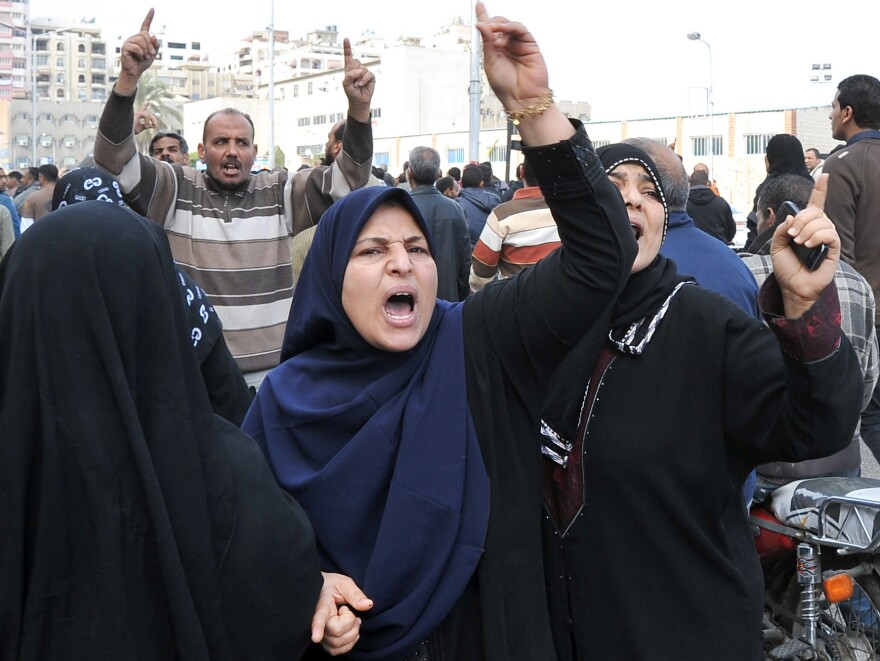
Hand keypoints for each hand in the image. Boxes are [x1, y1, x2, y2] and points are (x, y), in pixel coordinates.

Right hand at [117, 9, 158, 94]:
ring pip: (141, 41)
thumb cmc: (143, 63)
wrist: (135, 72)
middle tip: (150, 55)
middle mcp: (134, 37)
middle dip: (150, 46)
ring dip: (146, 52)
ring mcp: (128, 41)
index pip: (145, 25)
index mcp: (141, 38)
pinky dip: (140, 54)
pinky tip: (138, 57)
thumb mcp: (153, 54)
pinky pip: (137, 48)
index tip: (153, 9)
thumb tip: (154, 36)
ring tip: (143, 57)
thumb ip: (155, 45)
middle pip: (145, 35)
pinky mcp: (125, 47)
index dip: (149, 17)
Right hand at [133, 104, 158, 134]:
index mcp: (137, 116)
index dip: (145, 106)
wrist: (127, 132)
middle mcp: (136, 113)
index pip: (142, 110)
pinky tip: (145, 126)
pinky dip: (147, 121)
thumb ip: (147, 126)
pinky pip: (146, 115)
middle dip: (153, 118)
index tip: (148, 102)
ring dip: (151, 120)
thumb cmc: (132, 131)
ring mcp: (136, 113)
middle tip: (155, 125)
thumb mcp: (141, 128)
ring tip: (148, 126)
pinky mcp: (136, 114)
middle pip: (147, 112)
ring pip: (147, 113)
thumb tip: (153, 125)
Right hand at [311, 572, 372, 655]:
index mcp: (322, 605)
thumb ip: (356, 594)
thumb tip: (368, 605)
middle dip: (351, 624)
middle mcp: (316, 621)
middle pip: (336, 632)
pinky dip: (348, 644)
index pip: (319, 617)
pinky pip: (335, 651)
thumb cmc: (333, 586)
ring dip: (351, 634)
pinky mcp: (324, 641)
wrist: (322, 590)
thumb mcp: (345, 584)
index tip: (316, 637)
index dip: (317, 628)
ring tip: (352, 621)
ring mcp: (319, 633)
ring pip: (337, 644)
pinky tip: (351, 633)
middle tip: (352, 613)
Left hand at [342, 38, 374, 122]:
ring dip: (358, 78)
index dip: (347, 48)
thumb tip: (359, 70)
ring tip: (357, 85)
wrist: (358, 101)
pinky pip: (368, 74)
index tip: (346, 39)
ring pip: (362, 68)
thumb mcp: (345, 84)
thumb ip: (349, 76)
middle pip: (355, 61)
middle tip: (353, 80)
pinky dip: (364, 79)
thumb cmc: (351, 92)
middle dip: (353, 70)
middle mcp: (357, 68)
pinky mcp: (371, 77)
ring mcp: (364, 72)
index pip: (348, 56)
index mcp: (349, 68)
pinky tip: (361, 85)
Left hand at [475, 2, 547, 111]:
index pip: (488, 30)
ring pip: (509, 25)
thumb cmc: (506, 86)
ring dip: (500, 24)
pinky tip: (504, 29)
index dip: (483, 16)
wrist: (522, 98)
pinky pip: (520, 29)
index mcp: (494, 51)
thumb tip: (480, 25)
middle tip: (486, 28)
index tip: (478, 5)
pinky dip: (511, 27)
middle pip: (498, 25)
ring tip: (493, 30)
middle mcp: (506, 46)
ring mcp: (518, 44)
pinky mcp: (529, 44)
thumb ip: (487, 43)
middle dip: (491, 23)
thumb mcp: (490, 63)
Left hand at [770, 173, 839, 318]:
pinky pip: (830, 234)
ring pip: (822, 222)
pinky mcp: (834, 249)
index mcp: (806, 226)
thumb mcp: (776, 246)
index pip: (816, 204)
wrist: (792, 286)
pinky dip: (817, 236)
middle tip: (791, 234)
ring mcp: (827, 239)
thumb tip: (791, 217)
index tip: (824, 175)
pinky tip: (808, 245)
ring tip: (799, 243)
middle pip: (816, 211)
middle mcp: (819, 230)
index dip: (821, 190)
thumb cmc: (786, 267)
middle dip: (801, 219)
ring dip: (806, 230)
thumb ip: (781, 229)